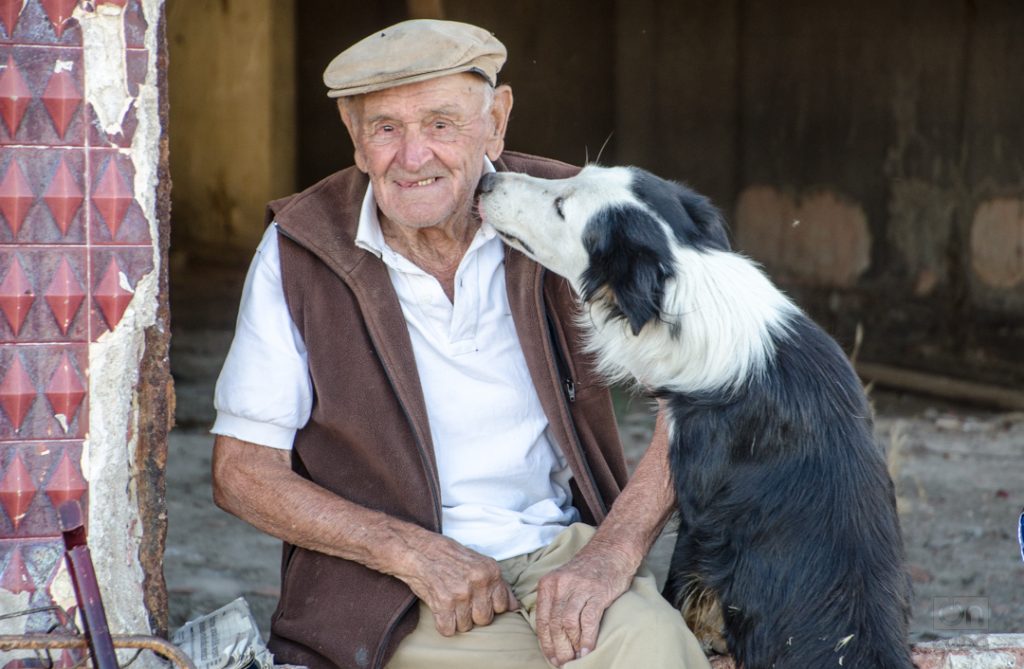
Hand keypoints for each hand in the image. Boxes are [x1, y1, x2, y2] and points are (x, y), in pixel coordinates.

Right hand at [398, 530, 519, 635]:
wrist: (417, 550)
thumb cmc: (448, 556)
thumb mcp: (479, 562)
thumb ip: (498, 584)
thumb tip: (515, 607)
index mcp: (491, 571)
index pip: (503, 606)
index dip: (489, 605)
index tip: (478, 599)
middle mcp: (479, 582)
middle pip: (485, 619)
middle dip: (473, 614)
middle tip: (461, 600)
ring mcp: (461, 594)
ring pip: (467, 627)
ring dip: (457, 619)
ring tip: (449, 600)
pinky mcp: (443, 604)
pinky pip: (448, 630)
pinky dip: (442, 624)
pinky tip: (440, 608)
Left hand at [534, 540, 637, 666]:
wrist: (612, 551)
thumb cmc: (588, 570)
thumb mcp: (563, 581)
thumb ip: (555, 602)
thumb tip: (552, 635)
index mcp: (548, 584)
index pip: (541, 619)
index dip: (546, 643)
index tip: (551, 658)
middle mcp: (561, 585)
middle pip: (554, 624)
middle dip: (557, 648)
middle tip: (562, 663)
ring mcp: (579, 588)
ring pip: (568, 624)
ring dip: (571, 646)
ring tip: (575, 660)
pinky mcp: (597, 592)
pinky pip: (588, 620)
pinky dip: (587, 639)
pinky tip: (587, 650)